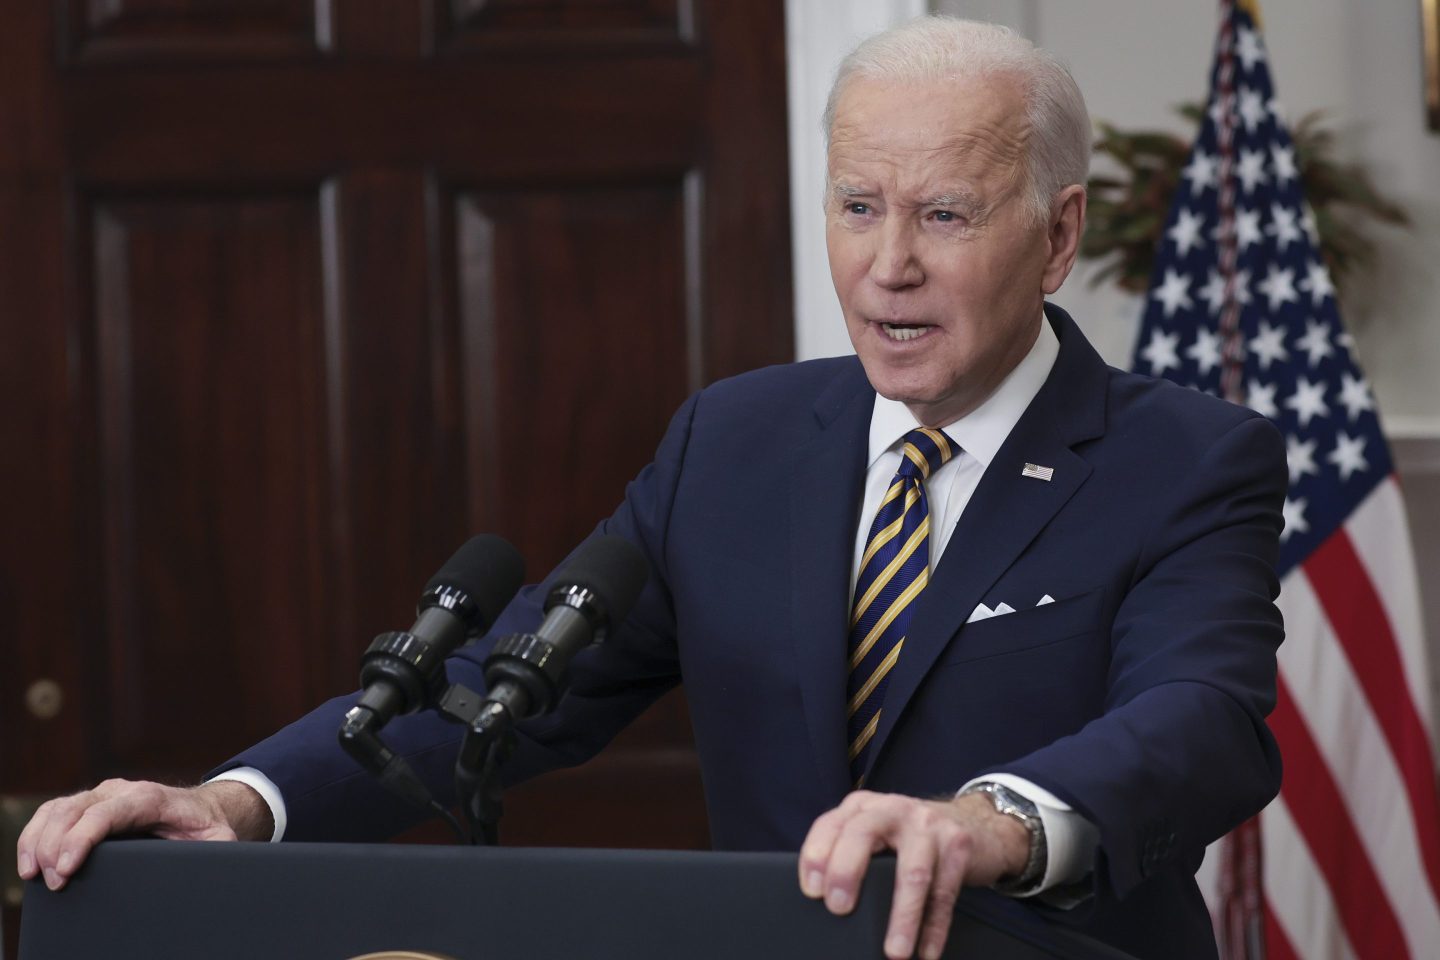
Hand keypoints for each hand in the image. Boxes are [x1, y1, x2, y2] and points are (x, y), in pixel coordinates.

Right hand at [16, 779, 271, 890]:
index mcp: (150, 798)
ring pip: (58, 808)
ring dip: (38, 840)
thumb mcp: (220, 840)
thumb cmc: (206, 828)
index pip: (106, 813)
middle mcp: (122, 791)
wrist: (202, 809)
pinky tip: (29, 860)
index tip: (65, 868)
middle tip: (53, 882)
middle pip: (74, 810)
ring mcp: (102, 794)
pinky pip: (53, 811)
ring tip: (33, 874)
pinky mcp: (89, 804)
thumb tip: (214, 866)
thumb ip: (219, 852)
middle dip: (54, 846)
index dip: (81, 838)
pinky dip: (35, 833)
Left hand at [798, 790, 1028, 959]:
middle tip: (839, 909)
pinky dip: (934, 928)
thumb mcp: (875, 832)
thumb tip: (823, 903)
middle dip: (847, 872)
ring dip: (903, 917)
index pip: (831, 824)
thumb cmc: (909, 836)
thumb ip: (850, 852)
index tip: (811, 891)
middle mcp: (893, 809)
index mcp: (863, 807)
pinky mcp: (958, 845)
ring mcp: (928, 825)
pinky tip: (926, 952)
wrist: (972, 821)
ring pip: (913, 872)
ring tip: (895, 951)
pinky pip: (944, 894)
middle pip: (863, 834)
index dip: (816, 855)